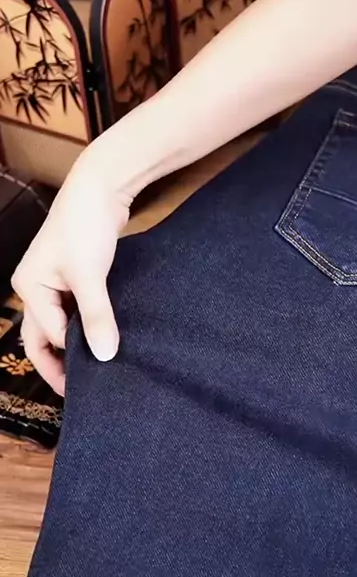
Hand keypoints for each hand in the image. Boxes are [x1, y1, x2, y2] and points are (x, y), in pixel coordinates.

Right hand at [12, 155, 131, 396]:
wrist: (103, 186)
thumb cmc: (86, 226)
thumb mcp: (89, 275)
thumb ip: (97, 316)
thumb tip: (104, 356)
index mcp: (30, 287)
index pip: (48, 335)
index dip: (70, 359)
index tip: (94, 381)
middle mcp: (36, 287)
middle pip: (45, 336)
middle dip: (62, 362)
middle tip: (84, 390)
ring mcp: (55, 281)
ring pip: (64, 323)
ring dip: (78, 343)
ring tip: (99, 367)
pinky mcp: (76, 275)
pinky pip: (78, 309)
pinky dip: (89, 324)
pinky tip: (106, 337)